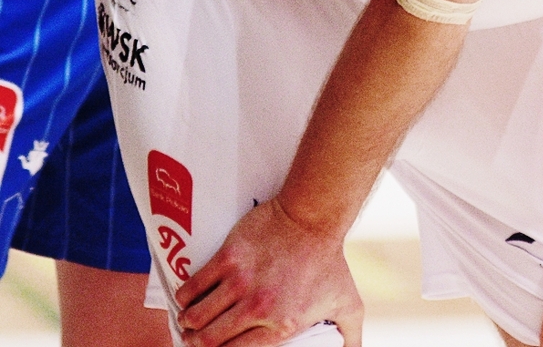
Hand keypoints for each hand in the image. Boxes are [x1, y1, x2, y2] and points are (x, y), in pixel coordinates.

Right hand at [175, 198, 363, 346]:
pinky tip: (186, 298)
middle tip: (195, 339)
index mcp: (282, 325)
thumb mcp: (347, 303)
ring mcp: (240, 283)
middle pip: (208, 340)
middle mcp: (258, 308)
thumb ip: (350, 336)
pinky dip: (184, 297)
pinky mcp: (227, 258)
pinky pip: (191, 287)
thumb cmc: (330, 261)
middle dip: (196, 343)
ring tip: (190, 321)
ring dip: (188, 323)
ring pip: (195, 317)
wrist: (314, 216)